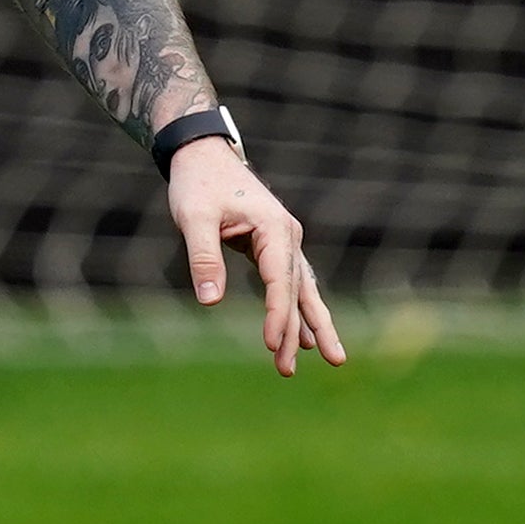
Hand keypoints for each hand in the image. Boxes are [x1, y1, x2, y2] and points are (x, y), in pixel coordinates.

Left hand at [167, 138, 344, 376]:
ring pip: (302, 288)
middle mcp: (288, 235)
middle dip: (299, 330)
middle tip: (303, 367)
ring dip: (311, 324)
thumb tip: (209, 302)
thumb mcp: (193, 218)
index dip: (278, 315)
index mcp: (274, 228)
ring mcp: (285, 240)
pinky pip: (291, 282)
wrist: (203, 156)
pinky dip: (299, 307)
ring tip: (331, 358)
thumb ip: (203, 258)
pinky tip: (305, 335)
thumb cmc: (197, 185)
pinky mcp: (275, 245)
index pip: (279, 280)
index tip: (272, 344)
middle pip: (297, 290)